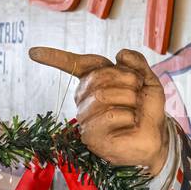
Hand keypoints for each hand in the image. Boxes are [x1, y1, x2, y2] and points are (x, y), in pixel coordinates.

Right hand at [30, 46, 169, 174]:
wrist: (157, 138)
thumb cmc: (147, 110)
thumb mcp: (147, 81)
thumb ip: (136, 63)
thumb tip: (120, 54)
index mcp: (95, 81)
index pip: (73, 65)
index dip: (54, 57)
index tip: (33, 52)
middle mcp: (85, 98)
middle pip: (98, 77)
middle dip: (127, 81)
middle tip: (137, 93)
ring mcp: (86, 118)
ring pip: (103, 96)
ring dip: (129, 100)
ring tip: (134, 110)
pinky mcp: (90, 137)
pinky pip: (108, 116)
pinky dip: (127, 117)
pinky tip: (130, 124)